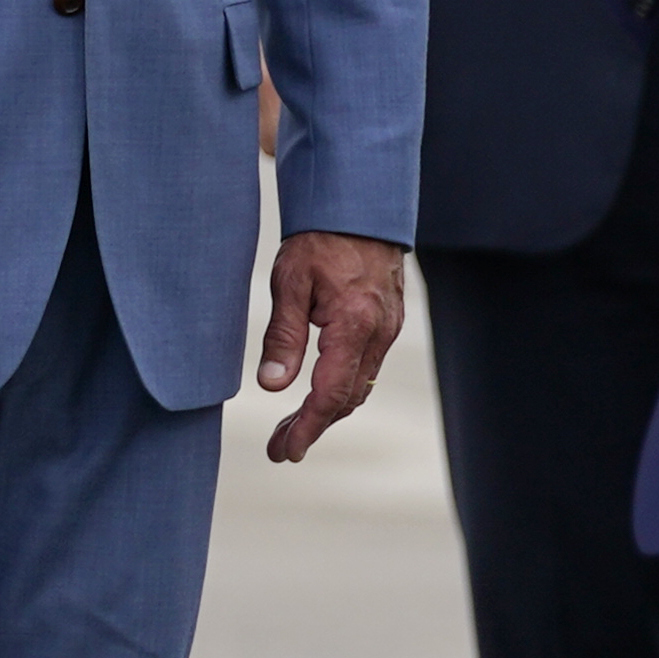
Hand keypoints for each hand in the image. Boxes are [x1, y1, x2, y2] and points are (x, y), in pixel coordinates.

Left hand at [258, 229, 407, 464]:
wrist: (359, 207)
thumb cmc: (319, 240)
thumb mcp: (289, 283)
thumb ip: (282, 337)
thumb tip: (270, 386)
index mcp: (354, 324)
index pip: (330, 393)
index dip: (307, 427)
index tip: (286, 451)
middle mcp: (379, 333)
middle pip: (346, 399)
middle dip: (312, 427)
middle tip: (279, 448)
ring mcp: (388, 330)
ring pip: (358, 387)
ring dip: (326, 412)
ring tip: (290, 429)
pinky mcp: (387, 324)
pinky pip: (366, 369)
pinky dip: (341, 390)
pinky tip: (316, 395)